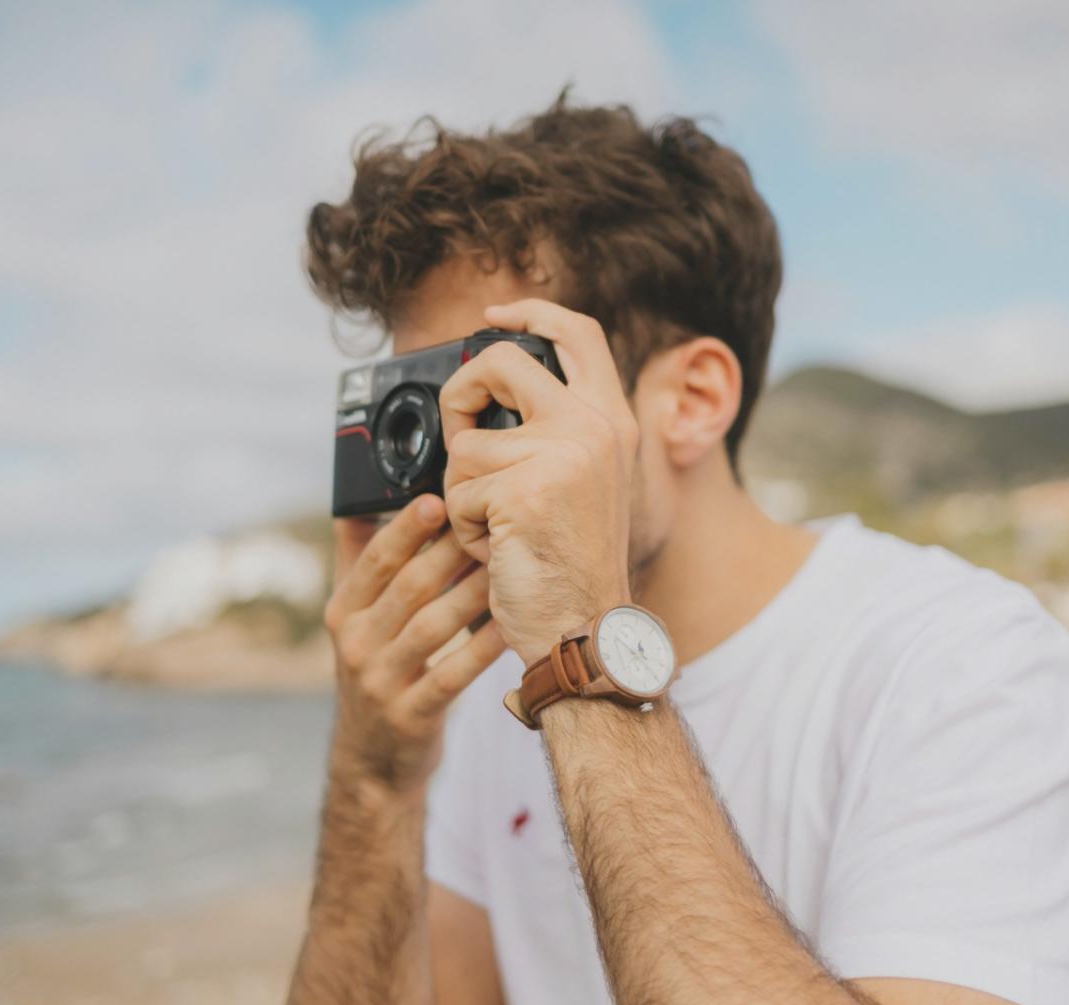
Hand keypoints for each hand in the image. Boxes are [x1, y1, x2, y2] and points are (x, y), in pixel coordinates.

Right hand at [322, 494, 506, 791]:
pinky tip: (510, 624)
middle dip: (452, 552)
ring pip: (433, 626)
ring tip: (509, 566)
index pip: (374, 560)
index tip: (438, 499)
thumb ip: (356, 561)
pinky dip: (483, 647)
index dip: (406, 528)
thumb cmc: (375, 668)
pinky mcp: (410, 715)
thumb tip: (358, 498)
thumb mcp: (353, 618)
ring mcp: (380, 682)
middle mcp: (354, 643)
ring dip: (474, 593)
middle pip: (409, 587)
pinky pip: (453, 674)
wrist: (372, 757)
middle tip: (493, 524)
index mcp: (342, 610)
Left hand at [439, 300, 637, 663]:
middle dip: (462, 396)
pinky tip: (497, 550)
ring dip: (465, 493)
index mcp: (612, 420)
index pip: (578, 333)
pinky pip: (456, 491)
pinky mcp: (522, 489)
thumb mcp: (583, 481)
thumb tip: (488, 389)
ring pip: (465, 445)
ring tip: (499, 527)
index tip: (494, 316)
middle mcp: (593, 427)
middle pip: (502, 362)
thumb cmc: (574, 565)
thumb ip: (555, 430)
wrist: (584, 629)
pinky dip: (462, 528)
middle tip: (462, 437)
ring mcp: (560, 455)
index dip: (531, 311)